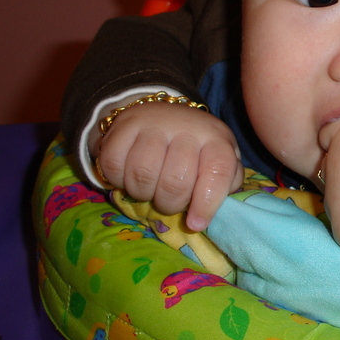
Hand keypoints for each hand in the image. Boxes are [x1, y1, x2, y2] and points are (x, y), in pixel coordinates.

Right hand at [95, 101, 243, 230]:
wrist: (164, 116)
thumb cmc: (197, 149)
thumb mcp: (221, 161)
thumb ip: (226, 183)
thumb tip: (221, 208)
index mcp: (217, 139)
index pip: (218, 171)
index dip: (207, 203)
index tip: (195, 224)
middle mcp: (187, 127)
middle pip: (175, 181)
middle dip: (170, 204)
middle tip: (169, 202)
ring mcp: (154, 123)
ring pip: (143, 174)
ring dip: (142, 193)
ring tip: (149, 189)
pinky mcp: (124, 125)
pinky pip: (114, 164)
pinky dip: (117, 179)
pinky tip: (127, 176)